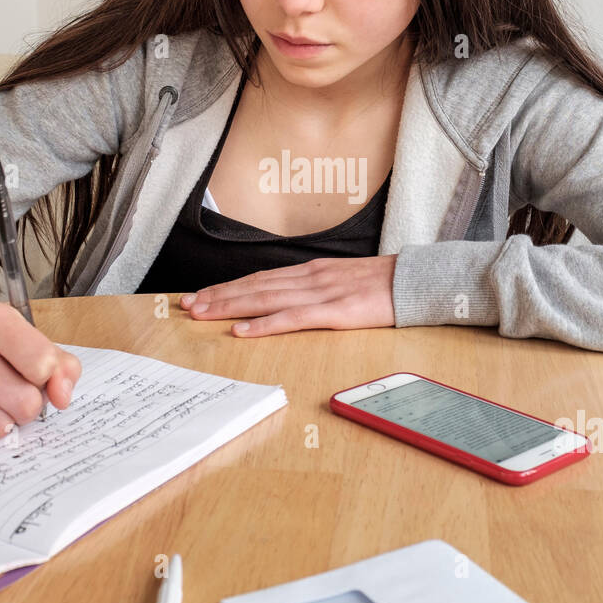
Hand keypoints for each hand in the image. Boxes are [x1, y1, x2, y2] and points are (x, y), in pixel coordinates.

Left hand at [178, 255, 397, 336]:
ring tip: (202, 314)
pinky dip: (264, 324)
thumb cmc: (384, 285)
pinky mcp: (335, 312)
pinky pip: (292, 318)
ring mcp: (321, 293)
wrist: (417, 281)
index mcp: (311, 271)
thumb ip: (318, 287)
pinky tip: (242, 330)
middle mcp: (309, 278)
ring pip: (265, 298)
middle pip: (254, 286)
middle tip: (186, 305)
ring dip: (229, 307)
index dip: (228, 287)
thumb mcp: (345, 279)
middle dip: (218, 296)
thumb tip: (291, 298)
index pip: (260, 278)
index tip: (201, 295)